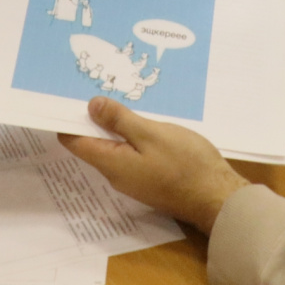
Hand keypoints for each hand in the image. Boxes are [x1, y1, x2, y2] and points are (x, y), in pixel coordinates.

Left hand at [60, 96, 248, 233]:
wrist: (216, 198)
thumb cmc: (185, 164)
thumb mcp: (151, 134)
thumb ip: (120, 121)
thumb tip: (90, 106)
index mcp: (111, 163)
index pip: (74, 142)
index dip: (67, 119)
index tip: (69, 95)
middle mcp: (116, 175)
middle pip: (92, 144)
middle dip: (91, 118)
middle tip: (97, 87)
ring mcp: (133, 179)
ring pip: (113, 148)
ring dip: (113, 126)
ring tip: (119, 98)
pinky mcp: (149, 178)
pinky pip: (130, 154)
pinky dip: (130, 136)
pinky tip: (141, 120)